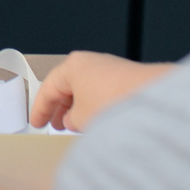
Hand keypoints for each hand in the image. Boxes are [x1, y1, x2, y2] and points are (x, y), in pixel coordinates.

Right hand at [28, 51, 172, 131]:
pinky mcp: (125, 79)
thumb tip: (73, 120)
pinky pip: (102, 92)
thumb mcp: (81, 118)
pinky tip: (97, 122)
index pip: (48, 88)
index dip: (40, 109)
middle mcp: (90, 63)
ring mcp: (109, 69)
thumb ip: (71, 120)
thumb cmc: (112, 102)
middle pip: (67, 87)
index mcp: (72, 66)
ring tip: (76, 127)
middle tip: (54, 125)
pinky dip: (95, 106)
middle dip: (60, 108)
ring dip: (78, 109)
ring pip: (86, 90)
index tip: (36, 123)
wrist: (152, 98)